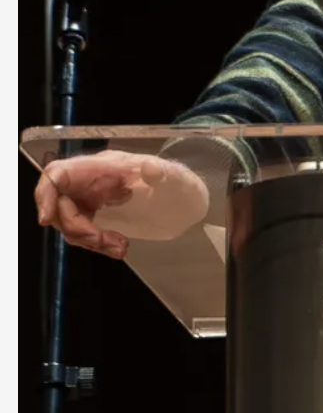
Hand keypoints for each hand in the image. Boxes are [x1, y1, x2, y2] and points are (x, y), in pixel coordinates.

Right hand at [34, 151, 210, 257]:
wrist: (187, 202)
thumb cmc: (180, 184)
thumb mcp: (177, 179)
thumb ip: (164, 174)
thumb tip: (151, 168)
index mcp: (104, 166)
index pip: (59, 172)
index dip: (45, 193)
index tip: (46, 219)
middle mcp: (92, 180)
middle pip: (59, 203)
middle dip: (76, 228)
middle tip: (104, 241)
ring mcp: (93, 197)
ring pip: (69, 222)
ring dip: (89, 240)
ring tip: (120, 247)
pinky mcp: (97, 213)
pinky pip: (82, 231)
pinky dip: (95, 243)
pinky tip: (119, 247)